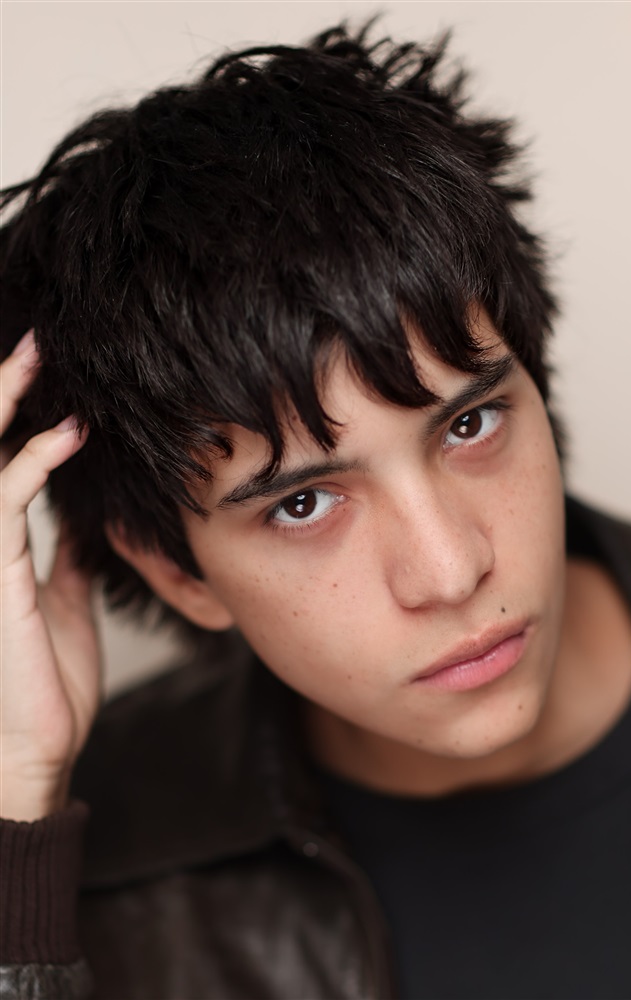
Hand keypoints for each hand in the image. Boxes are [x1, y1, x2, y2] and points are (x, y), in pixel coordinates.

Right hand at [1, 333, 100, 820]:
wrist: (33, 754)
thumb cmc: (45, 687)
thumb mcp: (64, 608)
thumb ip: (67, 562)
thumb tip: (86, 528)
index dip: (14, 419)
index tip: (45, 376)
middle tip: (32, 343)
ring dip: (5, 407)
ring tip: (36, 358)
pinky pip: (5, 503)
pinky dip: (36, 462)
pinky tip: (68, 432)